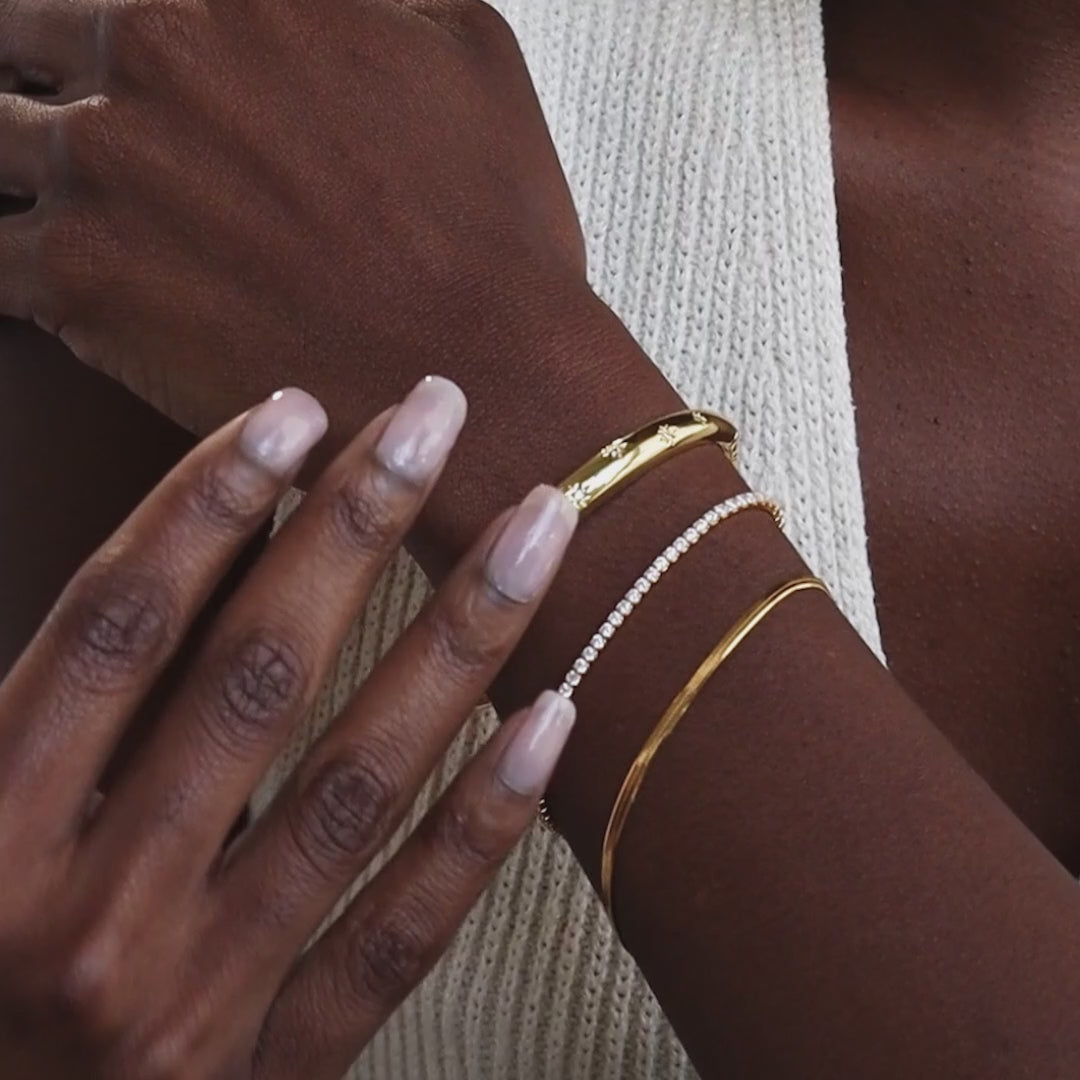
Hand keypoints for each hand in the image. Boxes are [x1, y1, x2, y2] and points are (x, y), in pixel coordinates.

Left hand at [0, 0, 585, 445]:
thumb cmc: (491, 232)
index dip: (105, 26)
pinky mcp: (81, 285)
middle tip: (46, 103)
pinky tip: (30, 276)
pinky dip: (8, 264)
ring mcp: (101, 171)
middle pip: (18, 35)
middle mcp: (147, 57)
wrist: (483, 371)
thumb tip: (349, 1)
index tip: (105, 51)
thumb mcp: (470, 46)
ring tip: (38, 196)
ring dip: (12, 164)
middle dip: (31, 68)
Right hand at [0, 375, 577, 1078]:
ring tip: (536, 527)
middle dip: (354, 525)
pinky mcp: (279, 1075)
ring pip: (357, 784)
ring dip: (458, 637)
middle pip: (256, 676)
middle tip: (432, 416)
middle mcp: (96, 919)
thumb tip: (151, 572)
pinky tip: (552, 720)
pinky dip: (482, 824)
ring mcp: (199, 1005)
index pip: (116, 630)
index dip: (205, 502)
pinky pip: (400, 934)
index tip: (292, 413)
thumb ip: (36, 718)